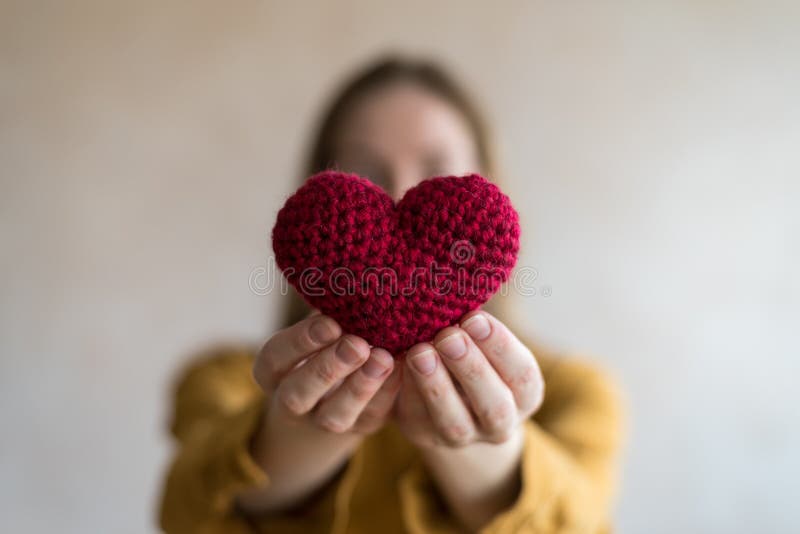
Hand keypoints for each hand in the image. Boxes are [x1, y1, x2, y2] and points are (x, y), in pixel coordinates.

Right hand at [254, 312, 399, 434]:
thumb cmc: (327, 338)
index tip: (330, 323)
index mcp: (273, 370)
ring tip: (383, 358)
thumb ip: (324, 308)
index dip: (300, 342)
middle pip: (299, 393)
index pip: (275, 358)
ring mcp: (325, 420)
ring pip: (335, 416)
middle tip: (357, 344)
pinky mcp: (361, 427)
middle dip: (328, 368)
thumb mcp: (317, 324)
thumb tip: (344, 277)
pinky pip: (372, 416)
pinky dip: (388, 393)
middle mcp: (292, 401)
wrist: (340, 388)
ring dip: (360, 387)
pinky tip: (402, 367)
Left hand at [395, 310, 543, 448]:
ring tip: (420, 353)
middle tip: (448, 337)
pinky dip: (407, 391)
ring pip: (453, 422)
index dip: (499, 346)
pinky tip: (398, 363)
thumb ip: (478, 328)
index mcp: (524, 394)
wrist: (450, 402)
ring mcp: (463, 436)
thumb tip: (461, 290)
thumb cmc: (474, 355)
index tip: (475, 318)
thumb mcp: (486, 344)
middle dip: (470, 369)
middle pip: (493, 405)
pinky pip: (417, 417)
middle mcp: (500, 423)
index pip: (521, 373)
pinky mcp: (425, 436)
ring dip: (436, 386)